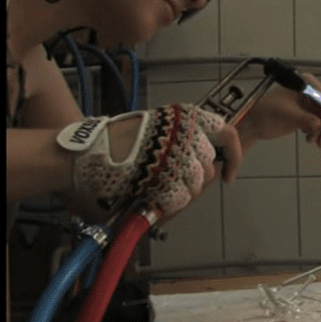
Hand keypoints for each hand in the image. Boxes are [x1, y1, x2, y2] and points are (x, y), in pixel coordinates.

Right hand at [66, 104, 242, 220]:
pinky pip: (180, 198)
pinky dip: (169, 205)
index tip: (228, 173)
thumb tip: (207, 165)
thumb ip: (183, 142)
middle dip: (195, 182)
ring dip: (180, 193)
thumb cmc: (116, 142)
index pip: (227, 133)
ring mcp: (176, 155)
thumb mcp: (157, 129)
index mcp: (186, 116)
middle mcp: (185, 132)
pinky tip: (155, 202)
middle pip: (209, 167)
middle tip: (175, 185)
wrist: (87, 153)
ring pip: (196, 184)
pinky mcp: (166, 177)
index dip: (233, 156)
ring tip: (159, 192)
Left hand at [237, 72, 320, 149]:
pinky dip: (316, 134)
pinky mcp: (303, 116)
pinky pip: (316, 125)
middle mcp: (308, 94)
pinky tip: (311, 140)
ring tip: (319, 143)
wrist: (253, 124)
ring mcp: (306, 105)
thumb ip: (307, 119)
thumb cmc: (266, 113)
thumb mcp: (289, 115)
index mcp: (305, 85)